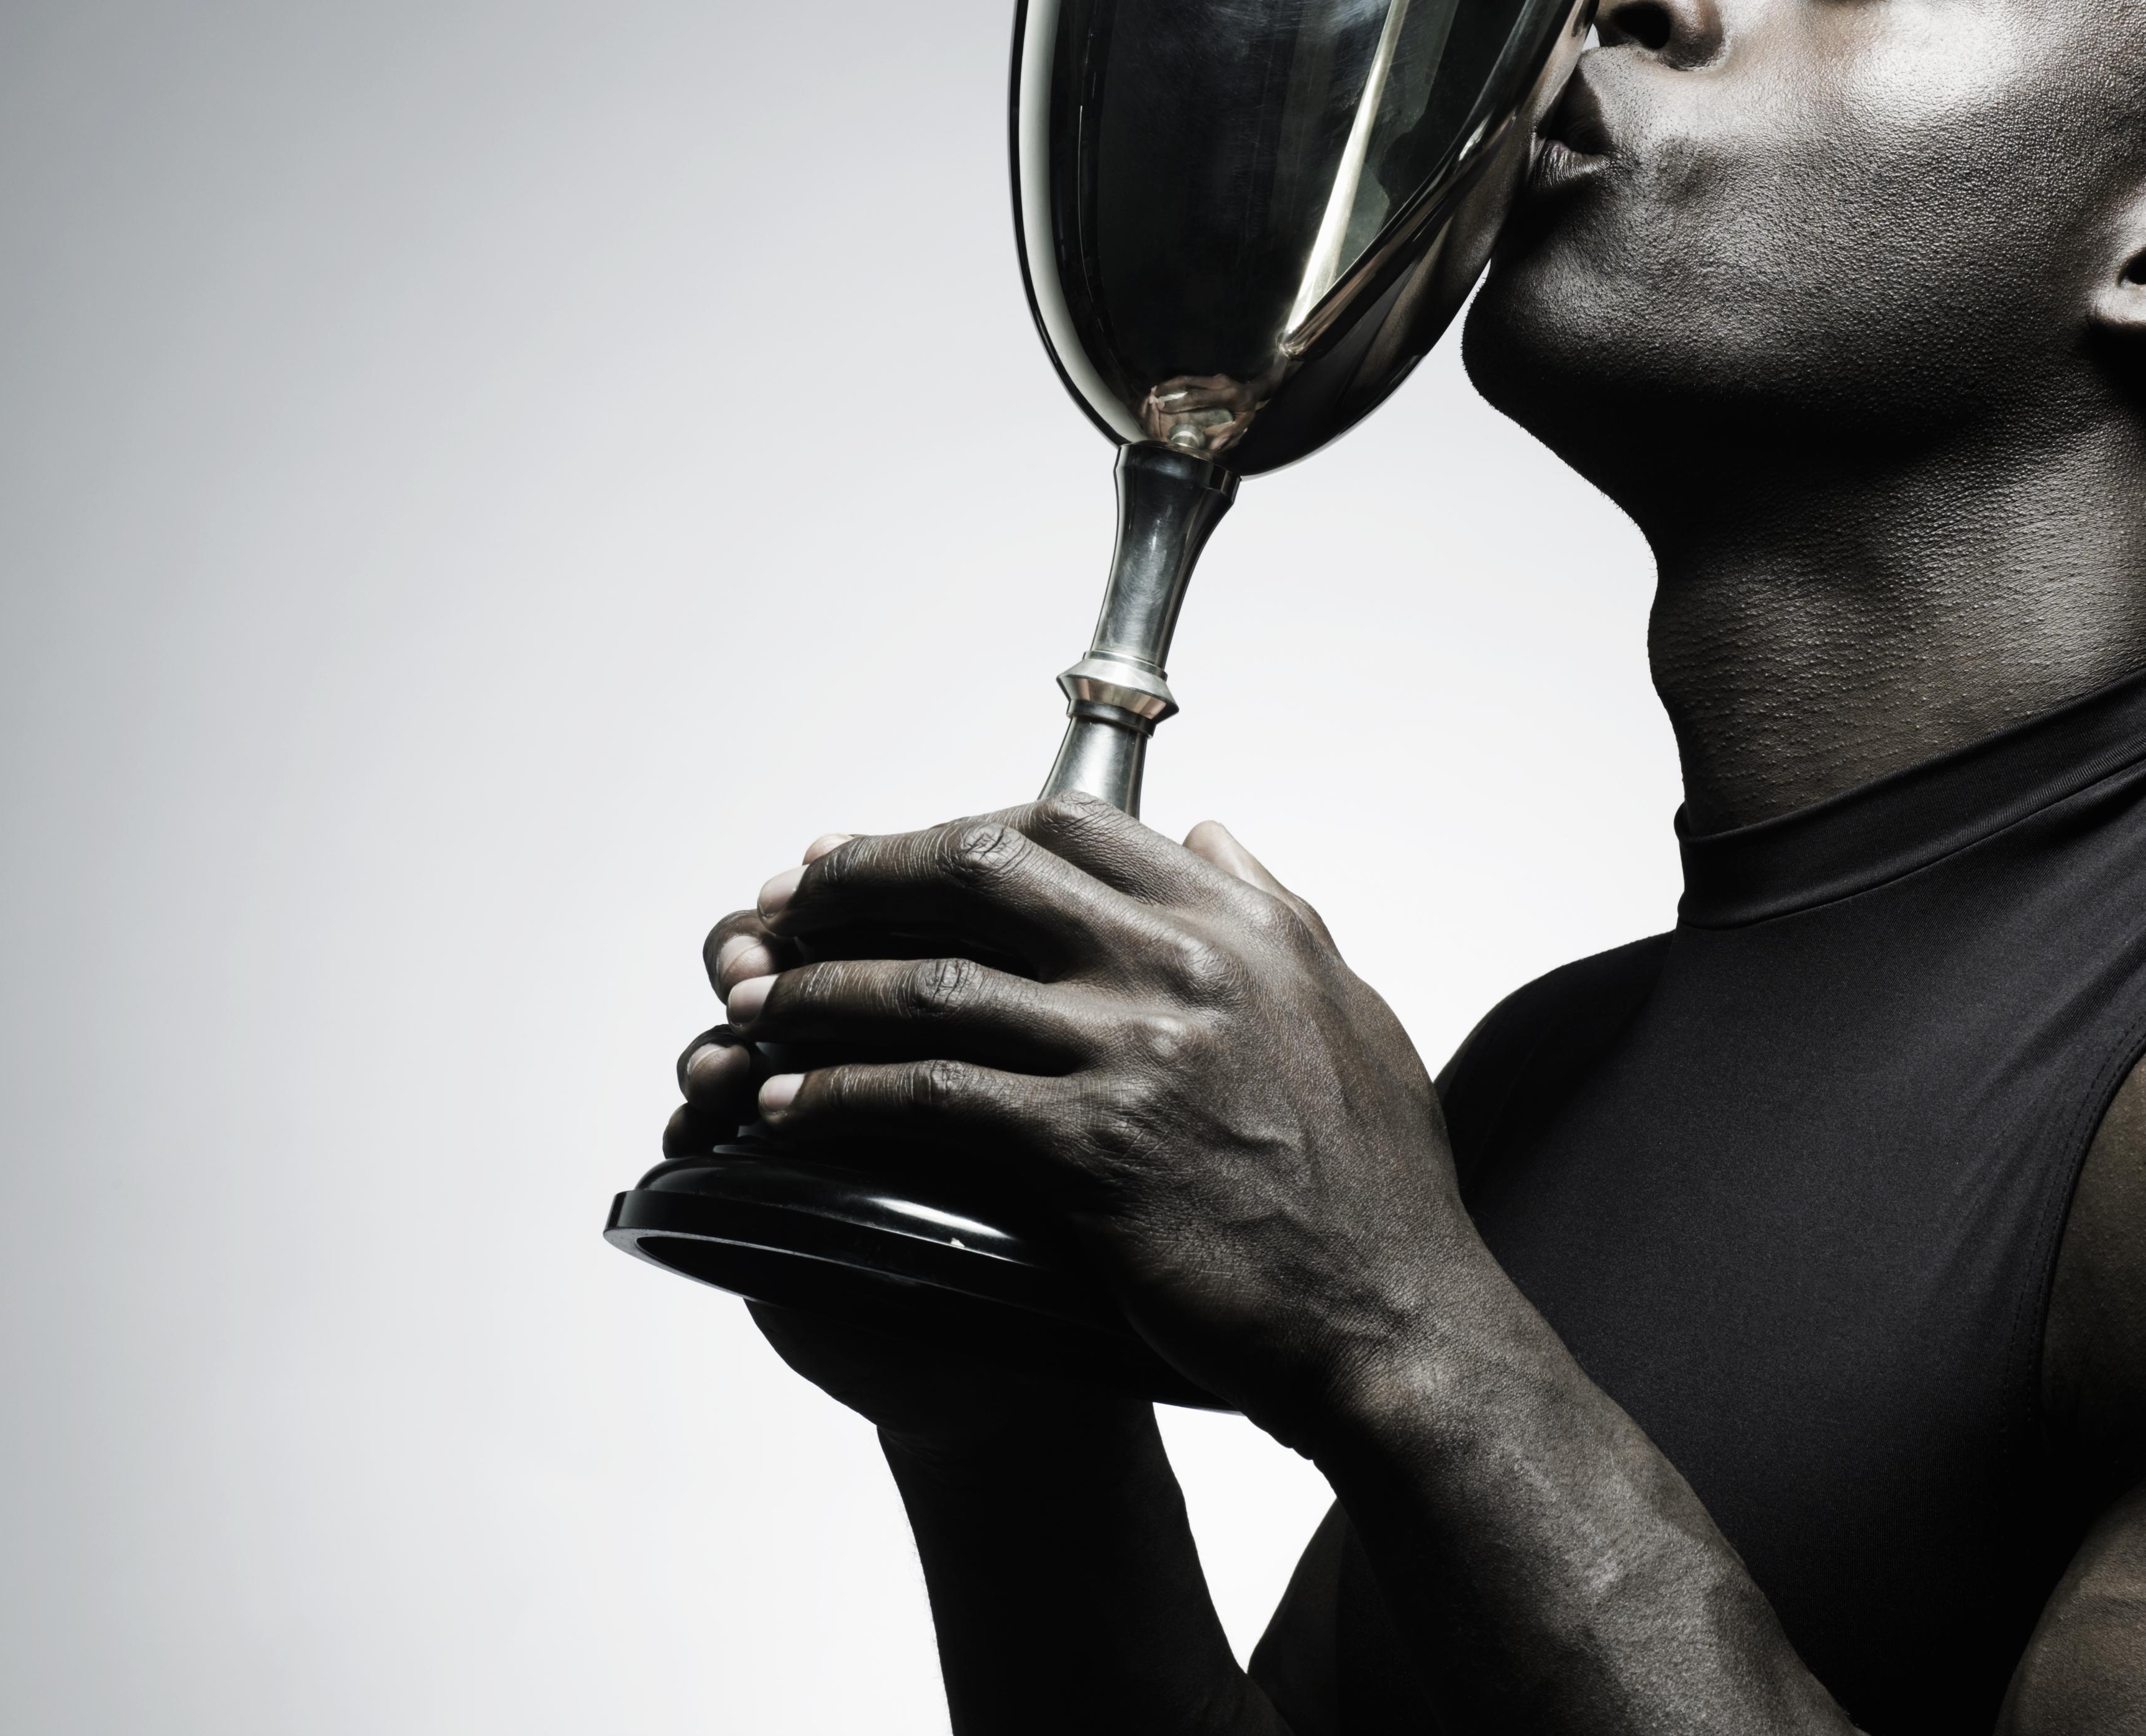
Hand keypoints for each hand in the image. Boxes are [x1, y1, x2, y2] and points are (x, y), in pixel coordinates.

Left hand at [710, 798, 1485, 1434]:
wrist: (1395, 1319)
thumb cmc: (1372, 1180)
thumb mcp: (1344, 1005)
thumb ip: (1270, 905)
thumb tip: (1209, 830)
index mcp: (1234, 920)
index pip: (1062, 826)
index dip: (945, 830)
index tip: (868, 853)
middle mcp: (1180, 964)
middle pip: (979, 872)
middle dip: (860, 880)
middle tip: (778, 907)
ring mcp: (1135, 1052)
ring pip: (934, 985)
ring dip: (822, 989)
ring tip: (750, 1002)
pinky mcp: (1095, 1149)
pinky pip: (933, 1098)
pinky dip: (844, 1093)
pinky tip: (789, 1103)